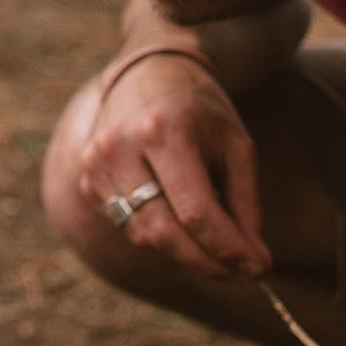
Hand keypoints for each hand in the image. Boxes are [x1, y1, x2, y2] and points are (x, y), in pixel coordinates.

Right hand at [77, 54, 271, 277]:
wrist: (150, 73)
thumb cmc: (201, 110)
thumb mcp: (237, 145)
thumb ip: (245, 204)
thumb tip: (253, 264)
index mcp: (162, 130)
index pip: (195, 211)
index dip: (228, 248)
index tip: (258, 267)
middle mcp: (120, 147)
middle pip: (164, 232)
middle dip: (207, 262)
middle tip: (239, 272)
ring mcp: (96, 164)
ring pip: (143, 236)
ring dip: (184, 253)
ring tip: (216, 249)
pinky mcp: (87, 178)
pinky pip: (126, 226)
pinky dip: (159, 235)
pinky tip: (181, 223)